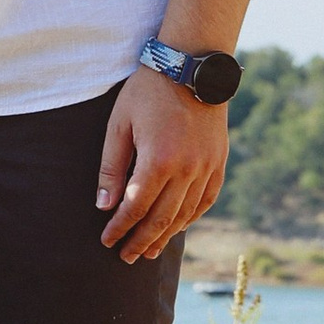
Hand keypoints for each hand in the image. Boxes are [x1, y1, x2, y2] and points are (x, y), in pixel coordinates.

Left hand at [98, 66, 229, 262]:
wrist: (192, 65)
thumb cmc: (148, 91)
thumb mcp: (119, 125)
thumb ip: (112, 168)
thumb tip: (104, 205)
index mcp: (159, 160)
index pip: (135, 207)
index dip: (120, 228)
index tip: (107, 241)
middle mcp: (187, 169)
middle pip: (161, 218)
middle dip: (141, 240)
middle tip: (126, 257)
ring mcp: (207, 167)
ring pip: (185, 214)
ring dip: (166, 236)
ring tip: (149, 250)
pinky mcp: (219, 162)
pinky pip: (206, 200)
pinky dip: (191, 218)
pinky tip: (178, 227)